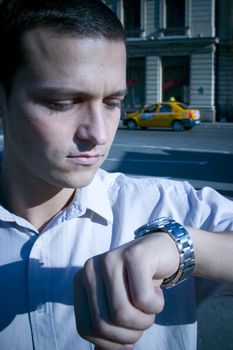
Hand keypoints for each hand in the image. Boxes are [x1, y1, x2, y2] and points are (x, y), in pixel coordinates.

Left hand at [73, 232, 178, 348]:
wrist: (160, 251)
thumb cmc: (138, 283)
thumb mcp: (117, 304)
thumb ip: (107, 328)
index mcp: (81, 281)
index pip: (85, 329)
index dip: (109, 344)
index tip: (127, 339)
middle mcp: (90, 268)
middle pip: (104, 323)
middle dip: (130, 334)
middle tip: (143, 321)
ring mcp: (111, 259)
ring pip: (123, 314)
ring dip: (145, 321)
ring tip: (149, 306)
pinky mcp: (134, 256)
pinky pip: (144, 300)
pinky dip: (156, 306)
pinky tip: (156, 291)